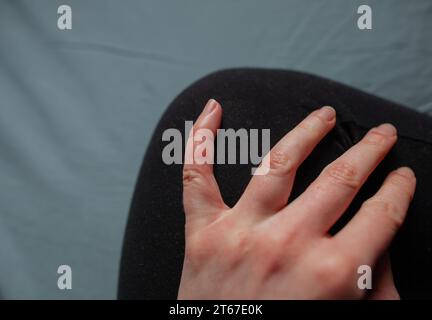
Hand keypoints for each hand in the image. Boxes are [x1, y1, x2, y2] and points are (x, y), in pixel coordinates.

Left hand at [178, 99, 415, 298]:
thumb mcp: (349, 318)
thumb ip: (369, 282)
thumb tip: (376, 239)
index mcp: (333, 273)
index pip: (381, 213)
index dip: (399, 189)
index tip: (402, 175)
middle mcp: (288, 245)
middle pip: (341, 179)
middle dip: (370, 151)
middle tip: (381, 134)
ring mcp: (241, 234)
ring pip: (279, 161)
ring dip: (309, 131)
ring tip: (326, 115)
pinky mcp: (202, 233)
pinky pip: (197, 176)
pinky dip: (201, 141)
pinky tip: (213, 110)